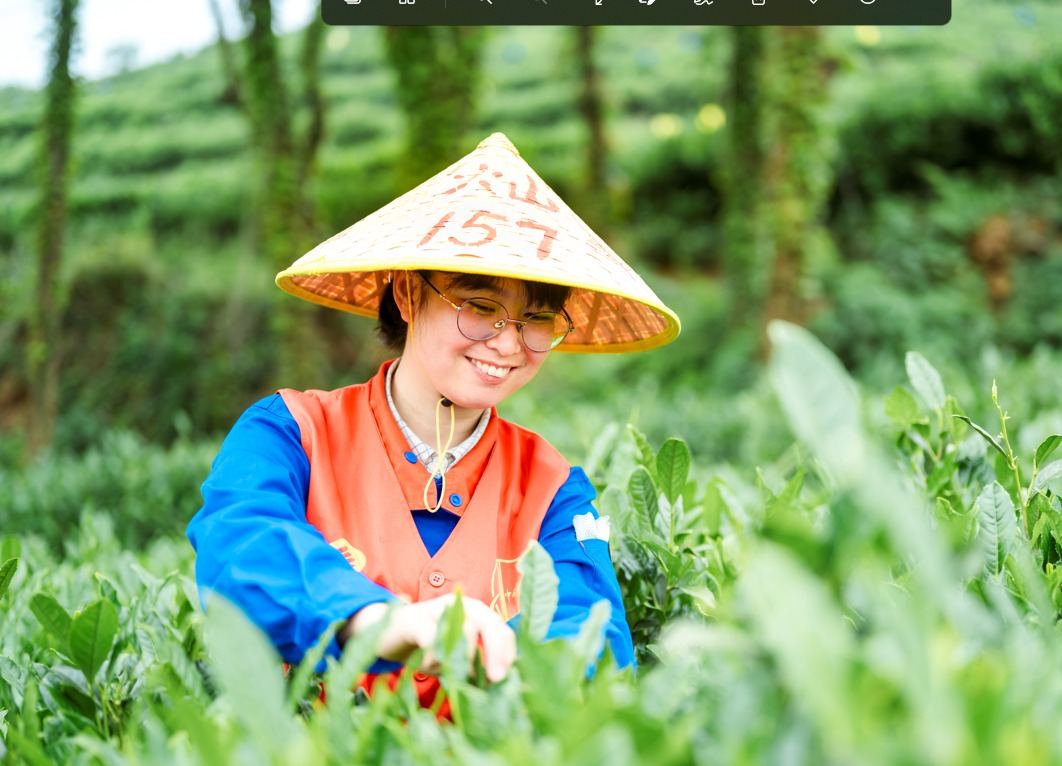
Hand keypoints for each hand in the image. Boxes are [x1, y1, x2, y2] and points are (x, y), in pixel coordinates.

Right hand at [339, 595, 515, 682]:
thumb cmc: (427, 646)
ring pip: (464, 630)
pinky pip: (432, 637)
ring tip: (450, 672)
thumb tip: (495, 684)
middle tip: (493, 679)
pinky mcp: (413, 619)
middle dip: (496, 654)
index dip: (507, 654)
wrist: (387, 634)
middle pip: (490, 625)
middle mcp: (460, 605)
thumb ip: (474, 665)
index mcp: (475, 613)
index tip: (503, 678)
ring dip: (462, 658)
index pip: (502, 630)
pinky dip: (434, 655)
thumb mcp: (454, 657)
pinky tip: (429, 664)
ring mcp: (437, 609)